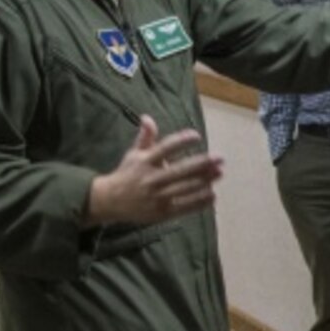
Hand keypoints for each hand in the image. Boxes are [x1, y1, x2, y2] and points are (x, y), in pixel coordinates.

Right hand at [84, 116, 224, 225]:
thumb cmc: (127, 174)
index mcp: (144, 161)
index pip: (165, 148)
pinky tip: (212, 195)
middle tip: (219, 158)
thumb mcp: (133, 154)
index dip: (182, 141)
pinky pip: (184, 206)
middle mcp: (151, 178)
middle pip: (180, 170)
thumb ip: (145, 138)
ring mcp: (157, 196)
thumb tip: (147, 118)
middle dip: (202, 164)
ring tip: (219, 173)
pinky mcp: (161, 212)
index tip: (196, 136)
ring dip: (205, 181)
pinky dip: (200, 202)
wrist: (109, 201)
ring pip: (185, 188)